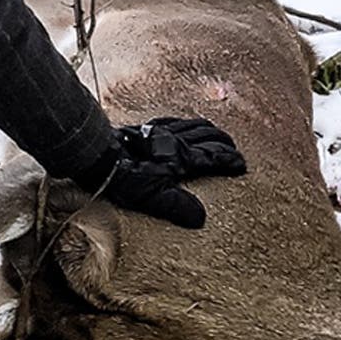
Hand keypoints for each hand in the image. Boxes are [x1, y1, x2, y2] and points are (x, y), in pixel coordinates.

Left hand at [83, 115, 246, 228]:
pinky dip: (185, 121)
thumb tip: (200, 218)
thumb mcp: (153, 197)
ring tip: (216, 132)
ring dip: (208, 128)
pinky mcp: (146, 127)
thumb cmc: (124, 177)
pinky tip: (182, 123)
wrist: (98, 154)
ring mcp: (160, 131)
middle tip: (234, 148)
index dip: (230, 161)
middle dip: (224, 142)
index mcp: (181, 157)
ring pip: (192, 125)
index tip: (242, 165)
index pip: (214, 157)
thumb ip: (178, 206)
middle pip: (207, 136)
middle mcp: (175, 140)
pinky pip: (173, 120)